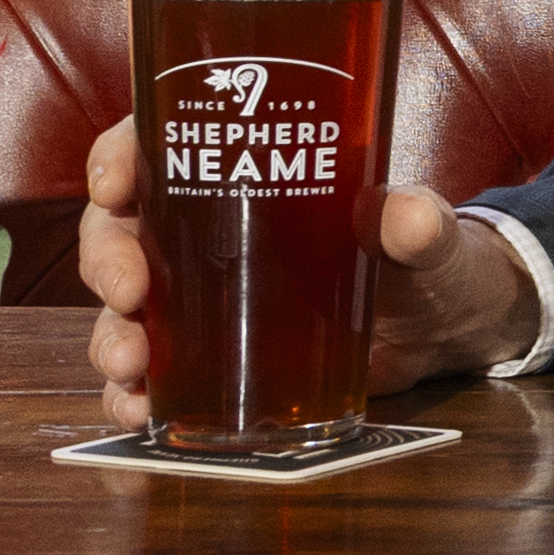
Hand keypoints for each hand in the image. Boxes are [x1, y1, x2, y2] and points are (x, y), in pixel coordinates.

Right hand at [78, 118, 545, 430]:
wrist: (445, 327)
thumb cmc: (424, 254)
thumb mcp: (425, 234)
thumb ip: (420, 224)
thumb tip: (412, 217)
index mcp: (246, 170)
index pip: (159, 143)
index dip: (119, 154)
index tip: (114, 181)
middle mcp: (210, 229)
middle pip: (123, 230)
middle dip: (108, 258)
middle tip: (128, 288)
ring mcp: (208, 298)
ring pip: (127, 308)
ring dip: (112, 335)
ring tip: (133, 362)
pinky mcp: (217, 357)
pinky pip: (154, 375)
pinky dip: (134, 394)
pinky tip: (141, 411)